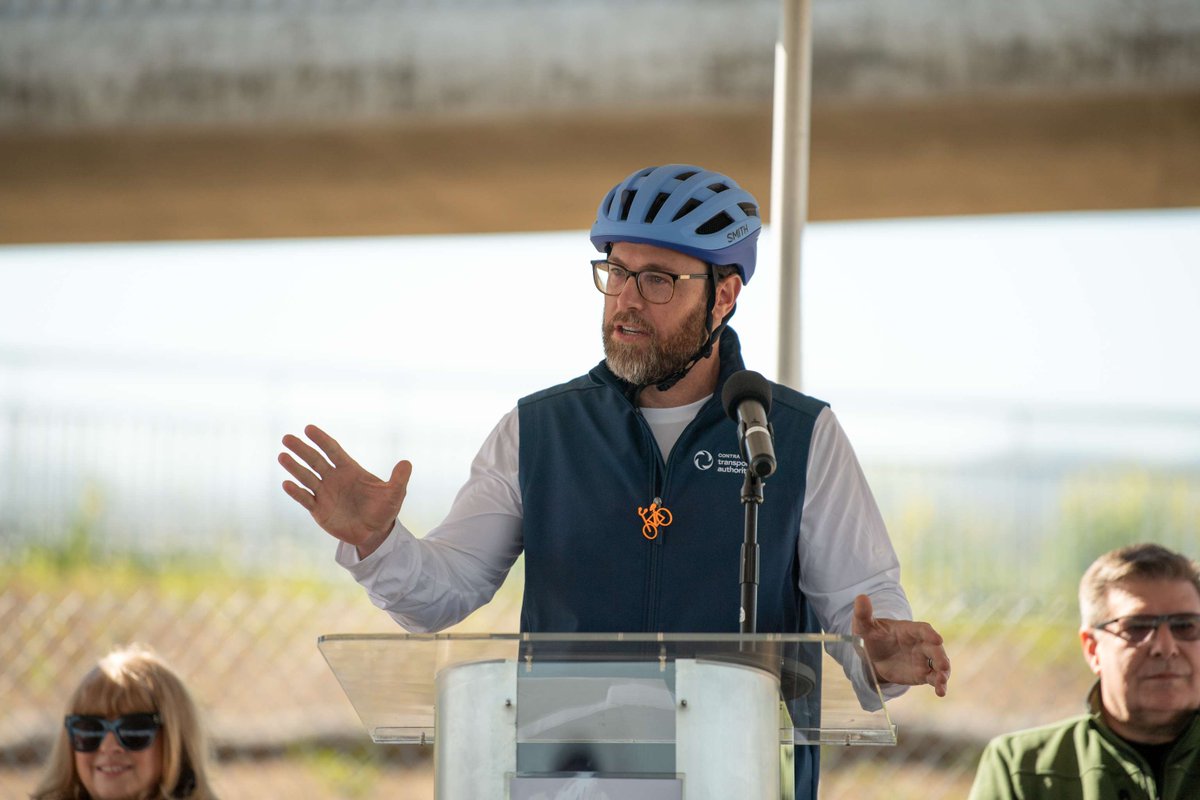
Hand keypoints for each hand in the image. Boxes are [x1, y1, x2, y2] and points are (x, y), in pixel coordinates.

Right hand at [278, 424, 412, 558]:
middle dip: (302, 449)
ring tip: (282, 456)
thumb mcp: (395, 494)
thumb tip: (407, 463)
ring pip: (307, 477)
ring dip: (294, 467)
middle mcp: (334, 478)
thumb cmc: (384, 510)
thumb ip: (399, 479)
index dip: (321, 439)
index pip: (333, 450)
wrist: (374, 533)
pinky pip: (305, 498)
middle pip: (315, 460)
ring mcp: (325, 493)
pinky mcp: (319, 510)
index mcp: (350, 470)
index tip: (308, 428)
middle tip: (287, 438)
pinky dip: (296, 492)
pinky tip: (287, 483)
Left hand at [853, 594, 949, 696]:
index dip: (930, 634)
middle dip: (940, 657)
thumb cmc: (871, 636)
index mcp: (909, 629)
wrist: (873, 655)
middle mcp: (921, 643)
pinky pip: (934, 679)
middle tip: (942, 666)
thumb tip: (861, 596)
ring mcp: (924, 659)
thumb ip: (863, 613)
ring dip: (943, 673)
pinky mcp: (923, 673)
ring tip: (942, 683)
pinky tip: (940, 692)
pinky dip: (940, 685)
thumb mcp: (864, 626)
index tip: (937, 639)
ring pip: (939, 665)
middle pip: (935, 649)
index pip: (923, 629)